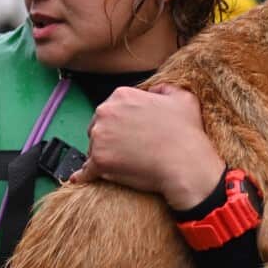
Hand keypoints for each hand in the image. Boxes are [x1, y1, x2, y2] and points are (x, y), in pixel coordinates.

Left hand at [69, 85, 223, 210]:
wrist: (186, 164)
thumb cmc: (186, 134)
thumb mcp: (182, 98)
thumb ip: (164, 89)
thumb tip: (155, 91)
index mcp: (121, 96)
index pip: (110, 109)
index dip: (119, 122)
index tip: (129, 132)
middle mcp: (105, 112)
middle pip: (97, 126)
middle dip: (108, 137)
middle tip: (128, 149)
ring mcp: (100, 137)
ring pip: (93, 147)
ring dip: (103, 155)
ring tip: (123, 163)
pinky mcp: (99, 161)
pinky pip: (85, 171)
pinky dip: (84, 175)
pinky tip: (81, 178)